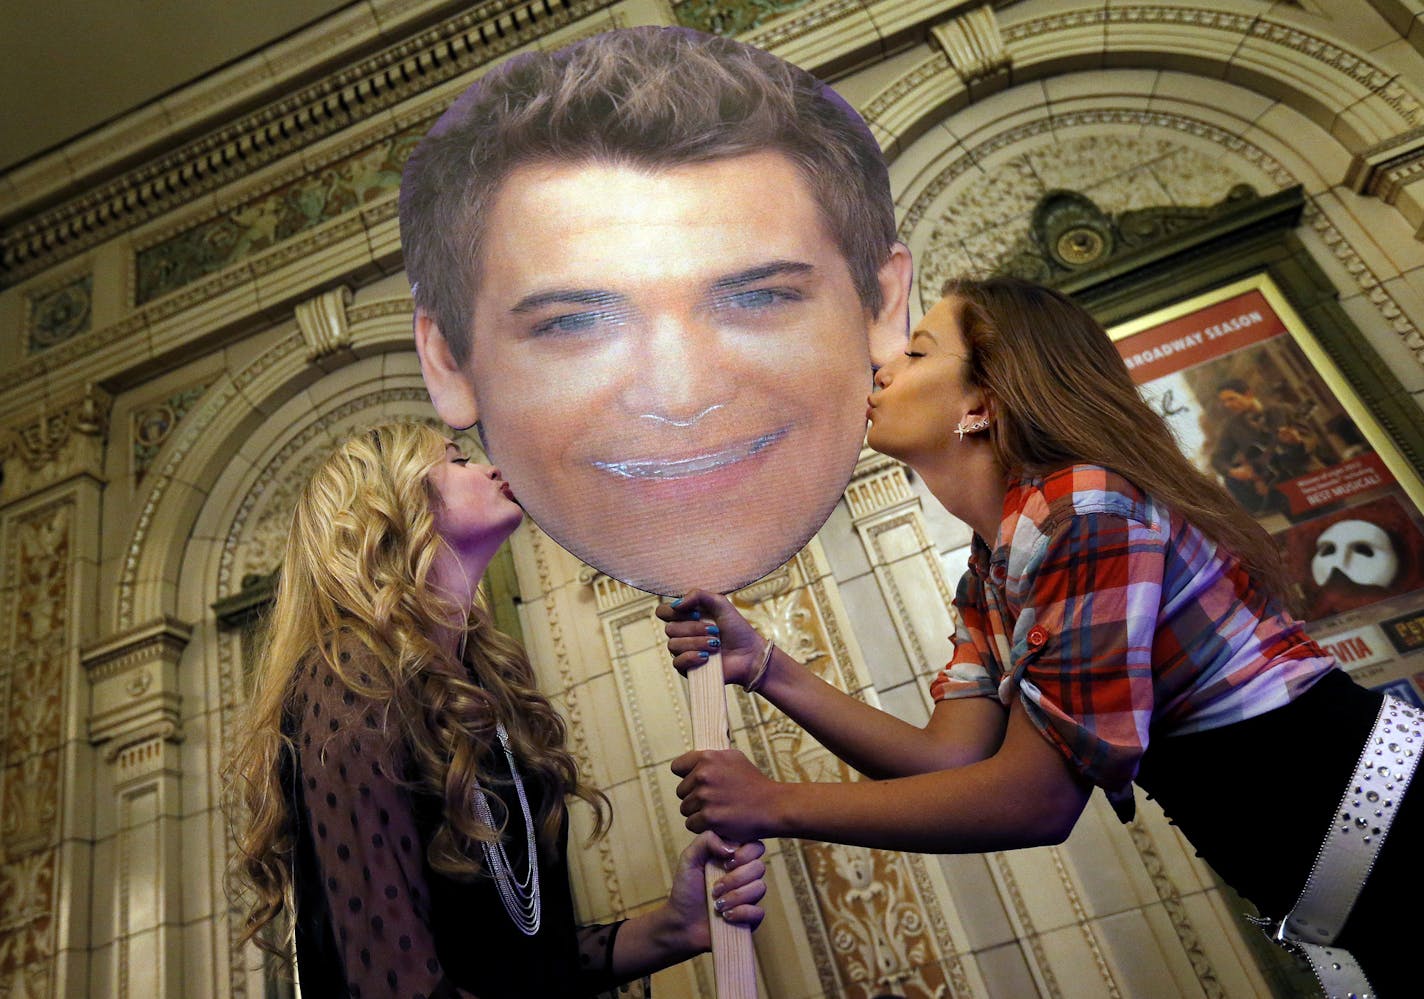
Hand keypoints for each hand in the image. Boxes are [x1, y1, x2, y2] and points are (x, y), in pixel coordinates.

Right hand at [657, 589, 764, 687]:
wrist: (749, 653)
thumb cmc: (736, 628)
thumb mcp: (719, 603)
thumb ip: (697, 595)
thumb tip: (676, 604)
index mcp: (686, 617)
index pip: (662, 612)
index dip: (672, 611)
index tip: (696, 612)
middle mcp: (682, 634)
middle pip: (669, 629)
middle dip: (694, 629)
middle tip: (714, 630)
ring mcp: (683, 652)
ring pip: (673, 645)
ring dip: (697, 643)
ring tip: (716, 644)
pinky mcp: (688, 669)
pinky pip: (678, 662)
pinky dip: (692, 657)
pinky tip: (706, 657)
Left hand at [666, 832, 767, 952]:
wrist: (681, 923)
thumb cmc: (686, 890)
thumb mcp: (689, 858)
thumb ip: (707, 840)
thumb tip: (732, 847)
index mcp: (733, 859)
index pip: (755, 847)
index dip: (744, 853)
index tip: (726, 862)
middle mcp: (744, 876)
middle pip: (759, 867)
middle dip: (735, 878)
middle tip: (715, 888)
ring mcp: (749, 897)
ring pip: (760, 888)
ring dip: (735, 896)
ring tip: (716, 904)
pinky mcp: (751, 918)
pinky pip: (759, 911)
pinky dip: (740, 913)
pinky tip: (726, 916)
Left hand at [672, 749, 780, 842]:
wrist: (773, 806)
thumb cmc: (754, 783)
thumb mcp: (734, 759)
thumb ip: (710, 759)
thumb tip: (691, 763)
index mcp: (708, 757)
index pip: (677, 767)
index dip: (685, 776)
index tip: (695, 783)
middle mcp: (703, 775)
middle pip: (681, 791)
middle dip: (694, 797)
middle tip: (715, 800)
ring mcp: (705, 796)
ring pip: (685, 809)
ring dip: (698, 813)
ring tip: (719, 810)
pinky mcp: (709, 818)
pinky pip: (692, 824)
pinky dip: (703, 826)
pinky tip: (719, 821)